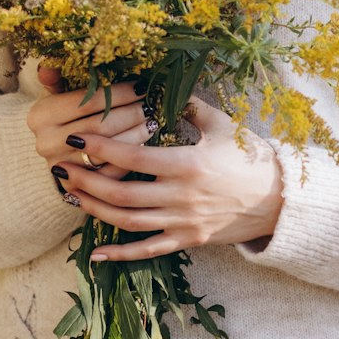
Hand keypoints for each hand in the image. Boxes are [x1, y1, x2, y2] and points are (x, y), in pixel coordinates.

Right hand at [27, 68, 156, 182]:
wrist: (49, 151)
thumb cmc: (61, 114)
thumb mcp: (56, 92)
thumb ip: (57, 77)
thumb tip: (49, 66)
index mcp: (41, 116)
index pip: (88, 101)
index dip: (118, 93)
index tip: (140, 86)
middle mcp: (46, 143)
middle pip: (100, 127)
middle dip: (130, 114)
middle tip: (150, 104)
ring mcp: (61, 167)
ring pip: (107, 151)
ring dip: (135, 135)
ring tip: (150, 121)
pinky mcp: (75, 186)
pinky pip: (110, 173)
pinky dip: (129, 158)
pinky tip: (143, 143)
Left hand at [57, 99, 283, 260]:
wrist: (278, 199)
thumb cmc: (251, 156)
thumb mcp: (223, 124)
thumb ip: (192, 105)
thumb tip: (165, 84)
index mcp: (187, 164)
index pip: (134, 158)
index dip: (102, 148)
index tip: (78, 138)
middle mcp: (181, 196)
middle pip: (122, 193)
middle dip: (87, 181)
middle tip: (59, 168)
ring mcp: (183, 222)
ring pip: (129, 222)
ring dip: (96, 210)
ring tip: (70, 196)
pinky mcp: (188, 240)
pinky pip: (148, 250)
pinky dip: (120, 253)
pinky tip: (94, 252)